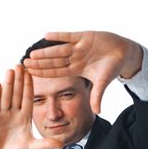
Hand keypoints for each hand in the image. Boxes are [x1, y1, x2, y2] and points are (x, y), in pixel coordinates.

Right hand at [0, 66, 61, 148]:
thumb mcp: (33, 148)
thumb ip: (46, 144)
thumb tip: (62, 143)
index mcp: (24, 117)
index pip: (28, 99)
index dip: (30, 87)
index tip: (32, 74)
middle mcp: (13, 114)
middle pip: (17, 94)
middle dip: (19, 80)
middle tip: (21, 65)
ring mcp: (2, 115)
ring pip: (6, 96)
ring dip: (8, 84)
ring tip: (11, 70)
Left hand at [24, 31, 142, 113]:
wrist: (123, 53)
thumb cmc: (112, 68)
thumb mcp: (103, 83)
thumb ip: (97, 96)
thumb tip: (97, 112)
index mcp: (77, 69)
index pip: (57, 72)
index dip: (44, 73)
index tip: (32, 75)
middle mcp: (75, 58)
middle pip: (54, 61)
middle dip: (40, 63)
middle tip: (24, 64)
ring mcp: (79, 47)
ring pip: (59, 50)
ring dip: (45, 52)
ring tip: (32, 54)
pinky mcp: (85, 36)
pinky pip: (69, 36)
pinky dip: (59, 36)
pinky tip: (46, 36)